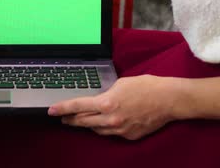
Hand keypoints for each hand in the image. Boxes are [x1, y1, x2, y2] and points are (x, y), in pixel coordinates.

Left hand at [48, 75, 176, 139]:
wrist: (169, 100)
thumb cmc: (146, 87)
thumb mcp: (120, 83)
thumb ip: (105, 93)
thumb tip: (97, 100)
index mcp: (107, 103)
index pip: (77, 107)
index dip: (62, 109)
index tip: (51, 111)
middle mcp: (111, 119)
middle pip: (83, 121)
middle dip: (71, 119)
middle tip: (63, 118)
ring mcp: (120, 129)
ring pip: (96, 130)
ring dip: (87, 124)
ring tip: (81, 120)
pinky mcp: (129, 136)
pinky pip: (111, 133)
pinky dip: (105, 127)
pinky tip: (105, 122)